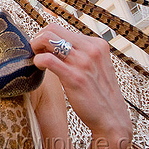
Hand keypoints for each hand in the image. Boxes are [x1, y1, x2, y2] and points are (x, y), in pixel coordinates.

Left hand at [31, 24, 131, 148]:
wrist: (112, 120)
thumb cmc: (99, 93)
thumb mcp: (94, 65)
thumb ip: (79, 52)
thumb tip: (53, 41)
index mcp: (96, 44)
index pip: (60, 28)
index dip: (46, 36)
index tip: (42, 48)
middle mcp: (91, 49)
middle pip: (52, 28)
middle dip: (38, 38)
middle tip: (35, 51)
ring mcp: (83, 62)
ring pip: (47, 39)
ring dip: (35, 47)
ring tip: (37, 59)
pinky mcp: (75, 77)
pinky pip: (47, 59)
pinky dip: (38, 60)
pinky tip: (39, 67)